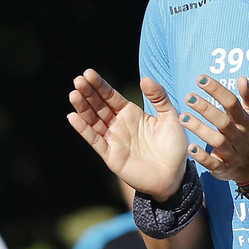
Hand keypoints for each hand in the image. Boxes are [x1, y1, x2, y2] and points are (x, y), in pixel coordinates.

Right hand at [68, 70, 188, 201]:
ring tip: (74, 94)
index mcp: (131, 113)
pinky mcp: (111, 155)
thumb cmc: (174, 147)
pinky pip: (94, 140)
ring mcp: (113, 139)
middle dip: (88, 93)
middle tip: (79, 80)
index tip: (88, 73)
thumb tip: (145, 78)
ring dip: (83, 108)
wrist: (174, 176)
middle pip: (99, 105)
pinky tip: (74, 117)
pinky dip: (84, 129)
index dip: (100, 85)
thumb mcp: (170, 118)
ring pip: (93, 120)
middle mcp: (119, 124)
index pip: (111, 96)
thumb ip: (159, 98)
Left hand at [178, 75, 248, 185]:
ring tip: (183, 117)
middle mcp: (239, 136)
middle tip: (189, 97)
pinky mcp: (224, 168)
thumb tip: (242, 79)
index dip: (217, 90)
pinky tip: (190, 147)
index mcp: (246, 121)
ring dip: (200, 129)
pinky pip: (214, 163)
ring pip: (217, 141)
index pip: (233, 103)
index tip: (200, 79)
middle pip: (223, 122)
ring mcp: (232, 153)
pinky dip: (202, 157)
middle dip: (206, 109)